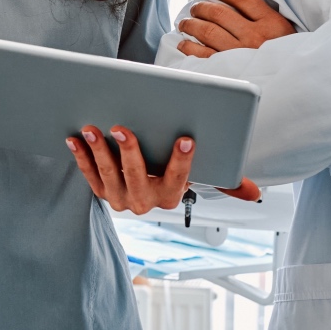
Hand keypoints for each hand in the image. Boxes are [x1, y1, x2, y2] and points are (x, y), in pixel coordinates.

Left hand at [65, 126, 262, 213]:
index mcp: (172, 196)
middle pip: (138, 176)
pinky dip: (81, 157)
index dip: (183, 160)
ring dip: (99, 151)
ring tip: (93, 127)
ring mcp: (121, 199)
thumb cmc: (173, 173)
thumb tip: (256, 193)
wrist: (146, 187)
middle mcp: (146, 202)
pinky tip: (74, 138)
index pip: (181, 178)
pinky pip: (89, 175)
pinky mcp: (102, 192)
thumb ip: (227, 183)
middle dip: (130, 152)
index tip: (187, 138)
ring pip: (109, 176)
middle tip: (122, 127)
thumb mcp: (202, 177)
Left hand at [176, 0, 296, 58]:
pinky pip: (203, 55)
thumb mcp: (283, 31)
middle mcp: (256, 37)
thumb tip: (230, 1)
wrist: (292, 85)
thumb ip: (262, 16)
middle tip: (195, 8)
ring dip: (191, 24)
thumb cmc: (284, 55)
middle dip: (202, 7)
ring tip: (185, 23)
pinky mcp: (229, 70)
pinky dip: (190, 47)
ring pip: (207, 31)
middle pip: (219, 13)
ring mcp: (240, 54)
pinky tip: (184, 43)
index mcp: (272, 24)